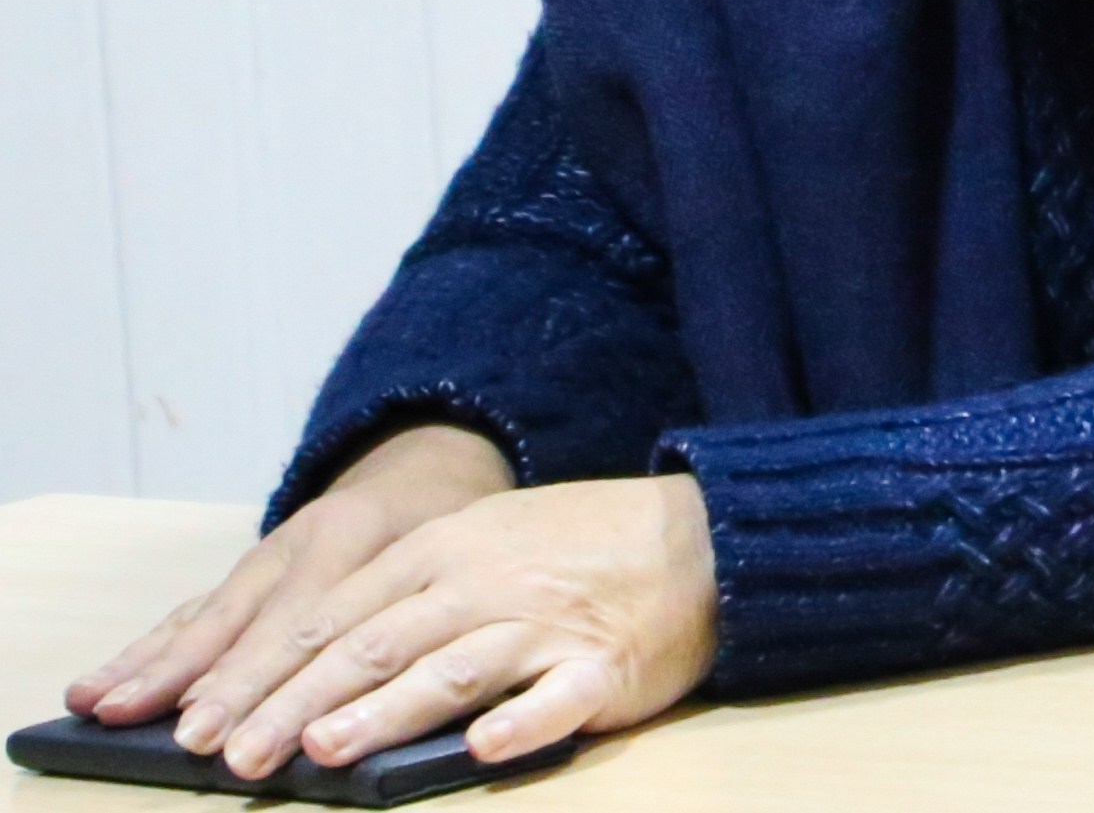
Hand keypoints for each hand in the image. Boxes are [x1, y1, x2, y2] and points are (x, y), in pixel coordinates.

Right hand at [67, 424, 514, 733]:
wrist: (425, 463)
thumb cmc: (448, 529)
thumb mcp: (461, 554)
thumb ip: (426, 619)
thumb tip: (394, 703)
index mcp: (358, 536)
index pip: (307, 622)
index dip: (266, 683)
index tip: (231, 739)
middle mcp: (301, 542)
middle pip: (247, 622)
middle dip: (209, 685)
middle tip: (178, 740)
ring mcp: (266, 555)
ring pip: (205, 614)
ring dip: (154, 666)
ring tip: (99, 706)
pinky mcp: (246, 570)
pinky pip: (192, 611)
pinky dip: (149, 648)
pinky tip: (105, 682)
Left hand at [98, 474, 717, 778]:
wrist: (692, 538)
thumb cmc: (572, 548)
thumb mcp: (481, 547)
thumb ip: (408, 600)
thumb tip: (320, 672)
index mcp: (446, 552)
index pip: (338, 617)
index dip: (267, 671)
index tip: (201, 722)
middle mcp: (484, 584)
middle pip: (376, 646)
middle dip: (299, 703)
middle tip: (235, 755)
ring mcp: (542, 626)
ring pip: (449, 671)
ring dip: (385, 711)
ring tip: (326, 752)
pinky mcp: (599, 667)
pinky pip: (553, 698)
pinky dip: (518, 722)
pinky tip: (484, 747)